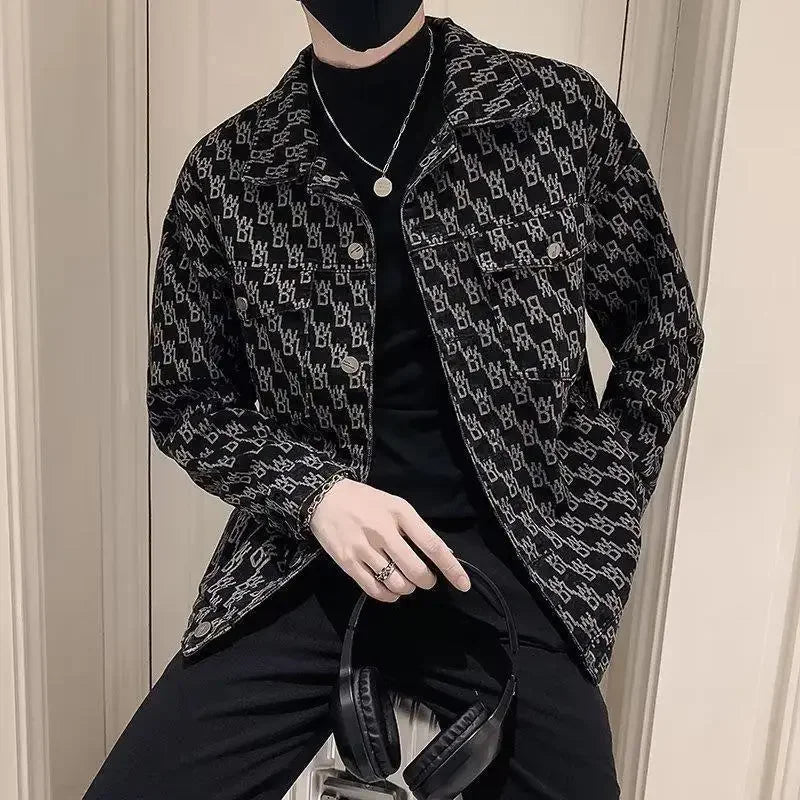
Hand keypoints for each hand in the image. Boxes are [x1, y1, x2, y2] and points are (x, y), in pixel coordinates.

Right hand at [309, 479, 471, 601]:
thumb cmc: (365, 501)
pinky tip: (390, 590)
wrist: (325, 497)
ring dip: (406, 588)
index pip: (432, 544)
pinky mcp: (347, 561)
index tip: (464, 585)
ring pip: (396, 583)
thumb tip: (444, 554)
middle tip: (425, 579)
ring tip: (404, 582)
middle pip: (415, 570)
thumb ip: (416, 528)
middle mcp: (383, 530)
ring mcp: (364, 547)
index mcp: (400, 512)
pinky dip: (388, 595)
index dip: (451, 568)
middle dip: (426, 581)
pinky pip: (374, 590)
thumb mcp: (395, 505)